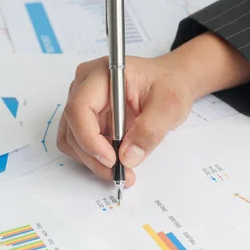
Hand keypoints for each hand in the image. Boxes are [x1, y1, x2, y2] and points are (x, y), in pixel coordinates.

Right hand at [57, 31, 249, 186]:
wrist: (177, 81)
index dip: (91, 140)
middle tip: (123, 176)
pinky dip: (97, 159)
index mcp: (101, 73)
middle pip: (72, 129)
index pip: (79, 109)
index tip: (112, 162)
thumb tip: (127, 160)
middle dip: (94, 157)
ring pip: (73, 141)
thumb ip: (150, 131)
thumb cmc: (174, 84)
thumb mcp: (170, 105)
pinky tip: (119, 163)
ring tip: (124, 172)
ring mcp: (84, 102)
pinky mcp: (90, 118)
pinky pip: (83, 144)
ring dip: (94, 162)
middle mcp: (85, 85)